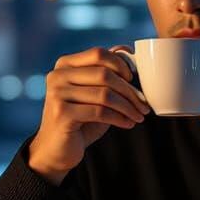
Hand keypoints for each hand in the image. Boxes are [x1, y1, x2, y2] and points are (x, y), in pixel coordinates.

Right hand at [28, 46, 150, 183]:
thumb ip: (104, 71)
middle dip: (129, 90)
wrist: (56, 150)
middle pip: (104, 74)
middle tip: (143, 104)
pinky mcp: (62, 114)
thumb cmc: (80, 119)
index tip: (133, 79)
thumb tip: (125, 49)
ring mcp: (57, 94)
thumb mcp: (92, 93)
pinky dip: (119, 118)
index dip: (120, 64)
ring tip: (139, 116)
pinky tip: (128, 123)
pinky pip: (100, 112)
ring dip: (128, 107)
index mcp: (64, 64)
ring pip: (105, 95)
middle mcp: (57, 76)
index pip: (98, 54)